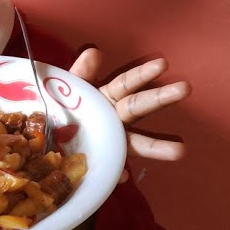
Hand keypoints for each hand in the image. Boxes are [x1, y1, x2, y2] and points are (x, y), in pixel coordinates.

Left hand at [69, 48, 190, 172]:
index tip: (161, 64)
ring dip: (156, 147)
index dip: (142, 74)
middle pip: (139, 107)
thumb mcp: (65, 90)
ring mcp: (113, 142)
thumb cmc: (62, 112)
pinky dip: (118, 173)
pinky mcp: (105, 164)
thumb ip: (80, 73)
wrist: (45, 145)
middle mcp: (115, 118)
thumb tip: (93, 52)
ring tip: (180, 151)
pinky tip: (123, 177)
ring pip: (136, 144)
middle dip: (161, 98)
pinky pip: (113, 169)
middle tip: (184, 88)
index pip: (127, 83)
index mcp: (106, 98)